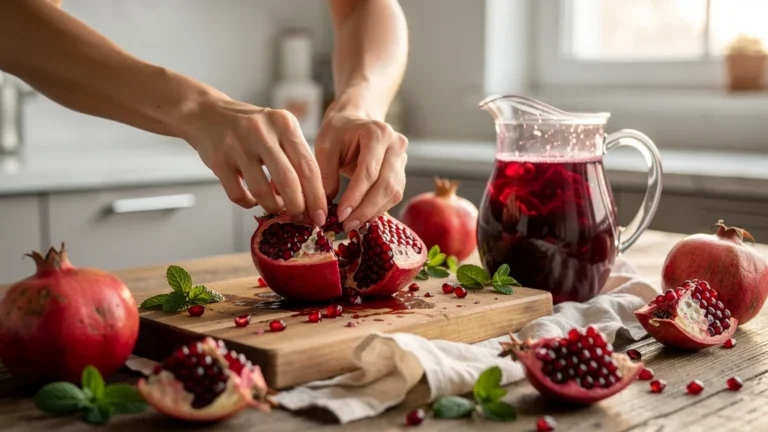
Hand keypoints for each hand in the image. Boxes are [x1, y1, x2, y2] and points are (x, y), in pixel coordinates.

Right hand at [183, 95, 327, 225]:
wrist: (207, 114)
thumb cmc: (251, 127)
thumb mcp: (279, 130)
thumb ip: (296, 157)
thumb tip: (313, 197)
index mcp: (284, 124)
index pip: (308, 166)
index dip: (317, 196)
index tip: (321, 215)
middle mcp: (262, 132)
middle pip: (288, 181)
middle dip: (297, 206)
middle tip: (300, 217)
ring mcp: (238, 146)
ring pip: (262, 192)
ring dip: (273, 206)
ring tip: (276, 206)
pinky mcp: (219, 160)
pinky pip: (239, 195)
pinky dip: (249, 203)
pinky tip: (253, 199)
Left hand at [315, 113, 407, 231]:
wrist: (354, 121)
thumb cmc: (338, 132)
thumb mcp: (325, 147)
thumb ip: (325, 175)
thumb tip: (326, 206)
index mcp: (377, 133)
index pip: (369, 171)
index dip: (355, 196)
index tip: (340, 214)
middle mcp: (396, 144)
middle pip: (386, 184)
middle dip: (366, 209)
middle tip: (347, 225)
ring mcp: (402, 158)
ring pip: (393, 192)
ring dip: (373, 212)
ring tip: (352, 224)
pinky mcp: (401, 172)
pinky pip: (394, 195)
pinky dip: (378, 208)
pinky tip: (361, 216)